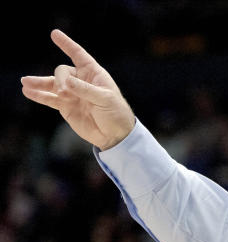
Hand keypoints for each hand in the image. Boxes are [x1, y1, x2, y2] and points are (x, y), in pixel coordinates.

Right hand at [21, 29, 135, 148]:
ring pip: (51, 84)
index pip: (79, 55)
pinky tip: (27, 92)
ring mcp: (72, 94)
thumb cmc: (116, 114)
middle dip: (60, 79)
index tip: (55, 34)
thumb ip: (86, 90)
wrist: (115, 136)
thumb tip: (66, 82)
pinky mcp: (66, 106)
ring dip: (39, 83)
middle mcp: (81, 82)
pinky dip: (38, 95)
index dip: (67, 45)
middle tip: (64, 91)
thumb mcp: (105, 99)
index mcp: (94, 75)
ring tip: (25, 82)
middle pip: (62, 72)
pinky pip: (49, 99)